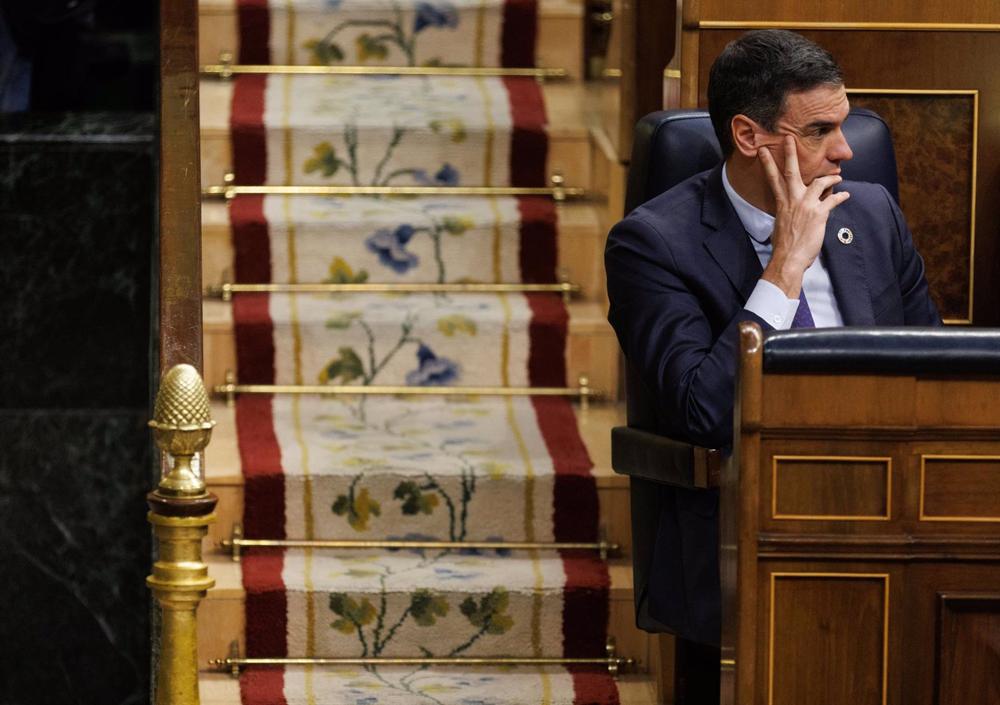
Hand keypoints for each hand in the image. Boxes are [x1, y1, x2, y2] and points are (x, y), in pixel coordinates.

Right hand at [757, 136, 849, 297]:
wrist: (789, 258)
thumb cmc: (783, 246)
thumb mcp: (780, 226)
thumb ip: (787, 214)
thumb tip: (791, 212)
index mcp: (782, 203)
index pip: (773, 179)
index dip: (768, 164)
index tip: (764, 151)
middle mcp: (793, 201)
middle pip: (791, 172)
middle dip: (790, 154)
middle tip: (790, 138)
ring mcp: (806, 206)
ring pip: (819, 183)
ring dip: (830, 178)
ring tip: (838, 176)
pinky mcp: (819, 214)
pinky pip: (833, 200)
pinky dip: (841, 196)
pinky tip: (846, 195)